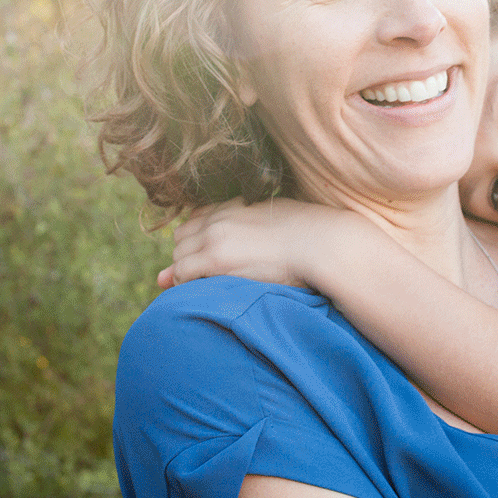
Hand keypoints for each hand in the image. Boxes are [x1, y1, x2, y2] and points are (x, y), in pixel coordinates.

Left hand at [159, 197, 344, 289]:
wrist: (319, 243)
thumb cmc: (308, 233)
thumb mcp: (276, 217)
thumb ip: (254, 222)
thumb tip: (247, 234)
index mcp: (232, 205)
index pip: (195, 218)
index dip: (198, 238)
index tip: (210, 254)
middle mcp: (218, 218)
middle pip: (181, 237)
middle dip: (189, 254)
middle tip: (208, 274)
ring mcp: (214, 237)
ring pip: (178, 256)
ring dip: (187, 270)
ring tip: (209, 285)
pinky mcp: (216, 259)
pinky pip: (182, 273)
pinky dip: (187, 283)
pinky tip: (206, 291)